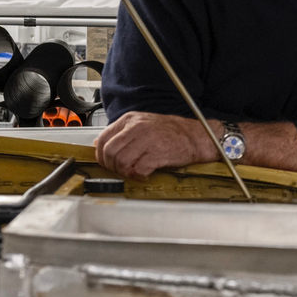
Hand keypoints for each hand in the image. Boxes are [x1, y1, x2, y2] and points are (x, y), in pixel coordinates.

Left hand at [93, 112, 212, 178]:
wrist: (196, 136)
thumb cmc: (170, 133)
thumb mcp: (142, 125)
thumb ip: (121, 133)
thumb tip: (100, 145)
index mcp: (130, 120)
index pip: (103, 139)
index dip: (101, 156)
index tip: (106, 163)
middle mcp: (137, 127)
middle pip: (109, 152)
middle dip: (112, 167)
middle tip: (120, 171)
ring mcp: (147, 140)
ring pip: (121, 161)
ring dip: (125, 172)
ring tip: (133, 172)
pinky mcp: (157, 153)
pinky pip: (138, 169)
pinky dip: (138, 176)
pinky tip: (144, 174)